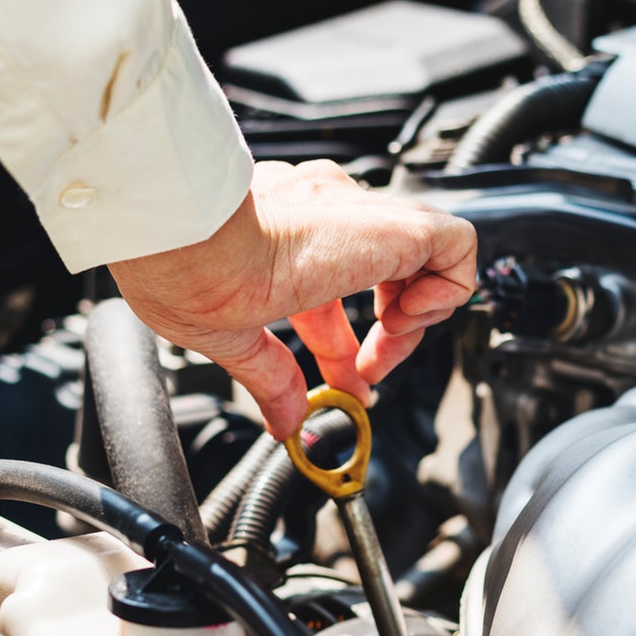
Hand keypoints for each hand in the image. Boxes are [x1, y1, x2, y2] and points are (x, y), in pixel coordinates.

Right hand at [109, 160, 476, 439]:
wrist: (184, 234)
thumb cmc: (179, 267)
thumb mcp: (229, 337)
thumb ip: (268, 378)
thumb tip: (284, 419)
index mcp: (283, 237)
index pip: (335, 291)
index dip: (346, 346)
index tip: (346, 384)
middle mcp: (325, 216)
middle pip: (384, 275)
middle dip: (388, 335)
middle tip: (367, 375)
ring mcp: (360, 216)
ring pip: (427, 254)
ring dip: (417, 314)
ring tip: (388, 344)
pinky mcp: (393, 224)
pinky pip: (457, 245)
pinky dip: (447, 289)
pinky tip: (405, 321)